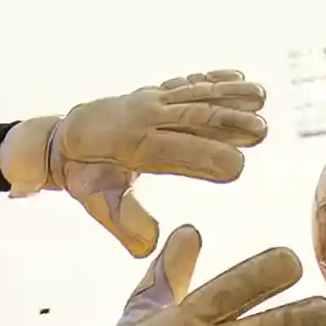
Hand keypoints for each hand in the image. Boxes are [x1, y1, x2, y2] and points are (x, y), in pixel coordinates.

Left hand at [0, 70, 269, 256]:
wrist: (63, 139)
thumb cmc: (85, 176)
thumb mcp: (97, 202)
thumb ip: (124, 222)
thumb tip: (147, 248)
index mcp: (131, 146)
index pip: (172, 152)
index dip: (204, 158)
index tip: (238, 167)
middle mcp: (143, 117)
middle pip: (191, 118)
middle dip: (228, 124)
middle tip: (261, 131)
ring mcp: (150, 100)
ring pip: (194, 95)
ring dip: (229, 95)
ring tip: (262, 96)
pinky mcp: (155, 93)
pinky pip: (186, 83)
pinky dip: (213, 78)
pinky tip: (239, 76)